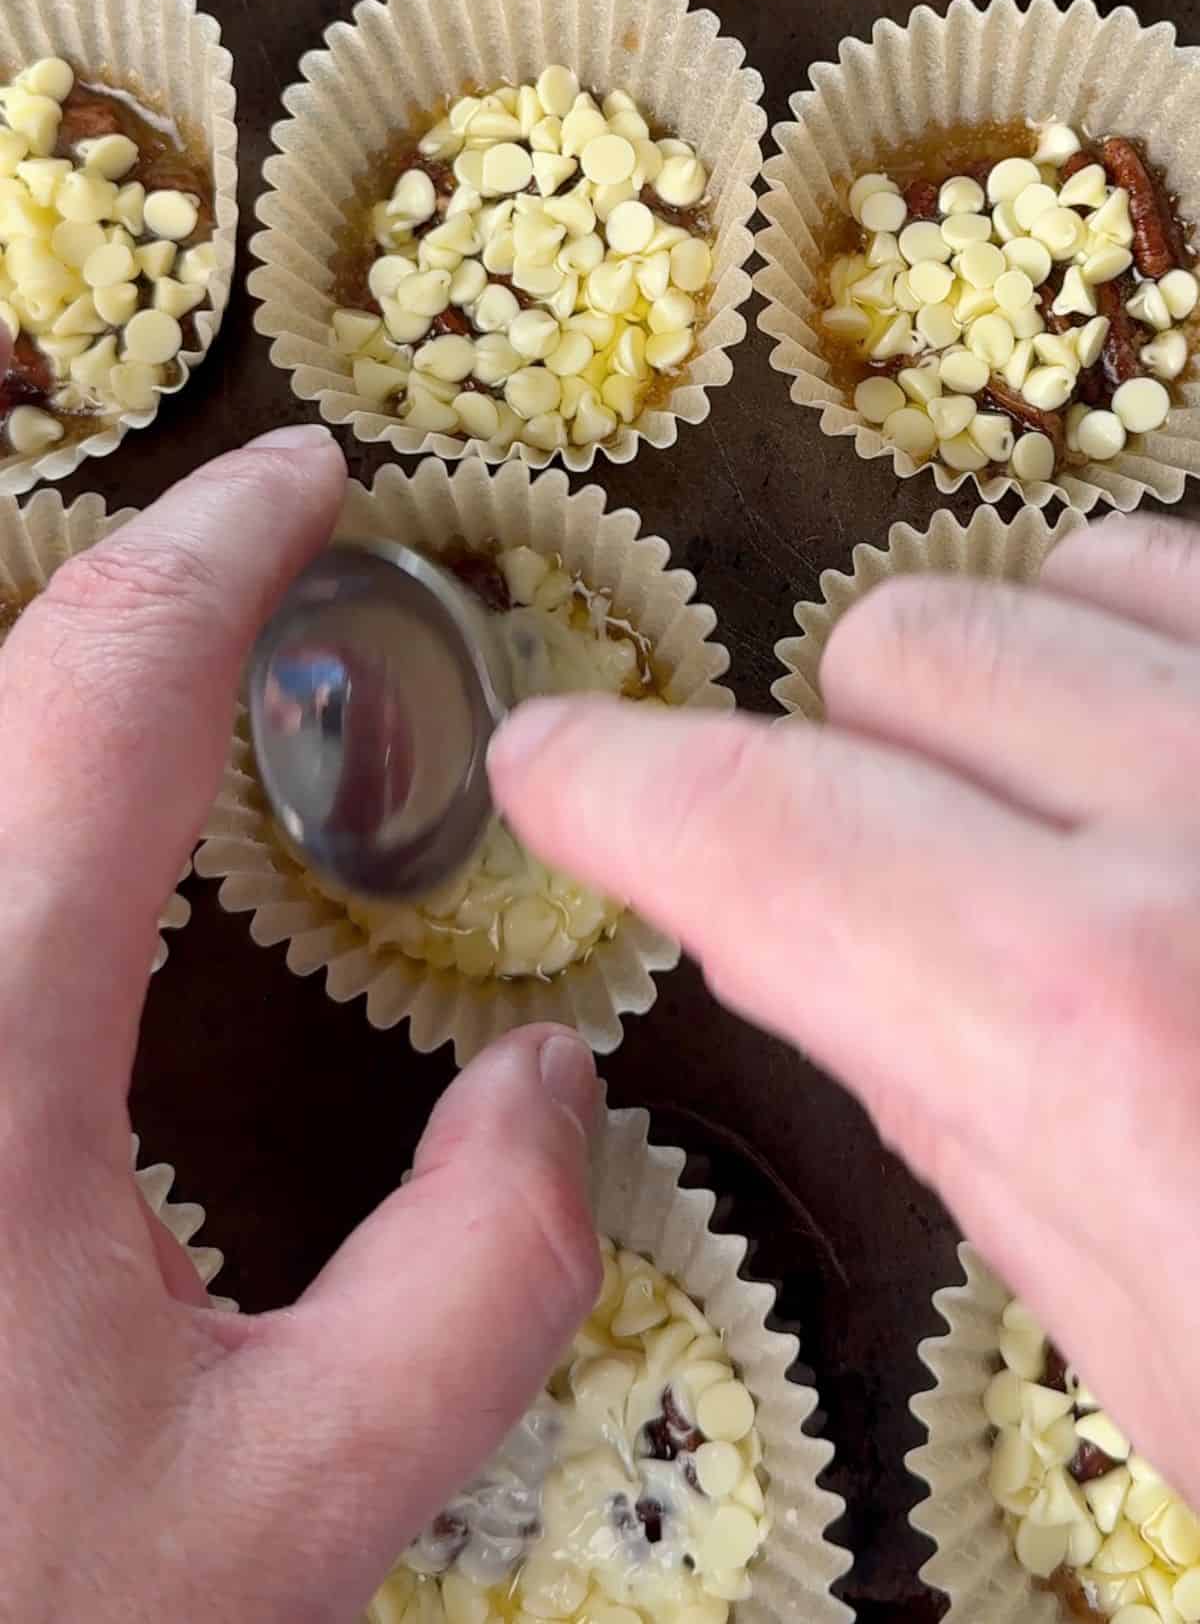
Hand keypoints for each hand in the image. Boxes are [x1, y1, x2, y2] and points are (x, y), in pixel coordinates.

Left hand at [0, 428, 599, 1621]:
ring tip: (154, 682)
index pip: (104, 688)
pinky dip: (11, 794)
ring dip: (40, 691)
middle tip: (243, 566)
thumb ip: (477, 1281)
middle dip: (108, 589)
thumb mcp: (289, 1510)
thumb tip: (547, 1083)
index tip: (306, 475)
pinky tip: (66, 837)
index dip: (221, 545)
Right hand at [489, 514, 1199, 1504]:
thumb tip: (797, 940)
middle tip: (918, 874)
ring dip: (1032, 684)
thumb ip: (956, 1114)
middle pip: (905, 646)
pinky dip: (1182, 648)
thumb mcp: (1158, 1360)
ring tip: (1098, 815)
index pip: (760, 829)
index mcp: (1109, 1029)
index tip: (558, 761)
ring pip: (1079, 569)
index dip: (622, 784)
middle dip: (864, 759)